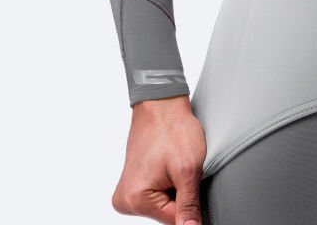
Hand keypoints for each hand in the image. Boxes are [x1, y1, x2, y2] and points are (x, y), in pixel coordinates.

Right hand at [112, 95, 206, 223]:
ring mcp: (127, 191)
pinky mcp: (133, 182)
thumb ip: (189, 205)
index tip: (191, 183)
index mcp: (135, 200)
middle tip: (183, 169)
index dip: (189, 203)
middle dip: (180, 194)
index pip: (173, 220)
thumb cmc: (173, 128)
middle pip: (166, 213)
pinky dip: (168, 182)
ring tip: (175, 164)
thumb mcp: (189, 169)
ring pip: (163, 203)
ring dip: (174, 188)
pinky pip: (157, 193)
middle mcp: (125, 200)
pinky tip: (169, 164)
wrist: (161, 103)